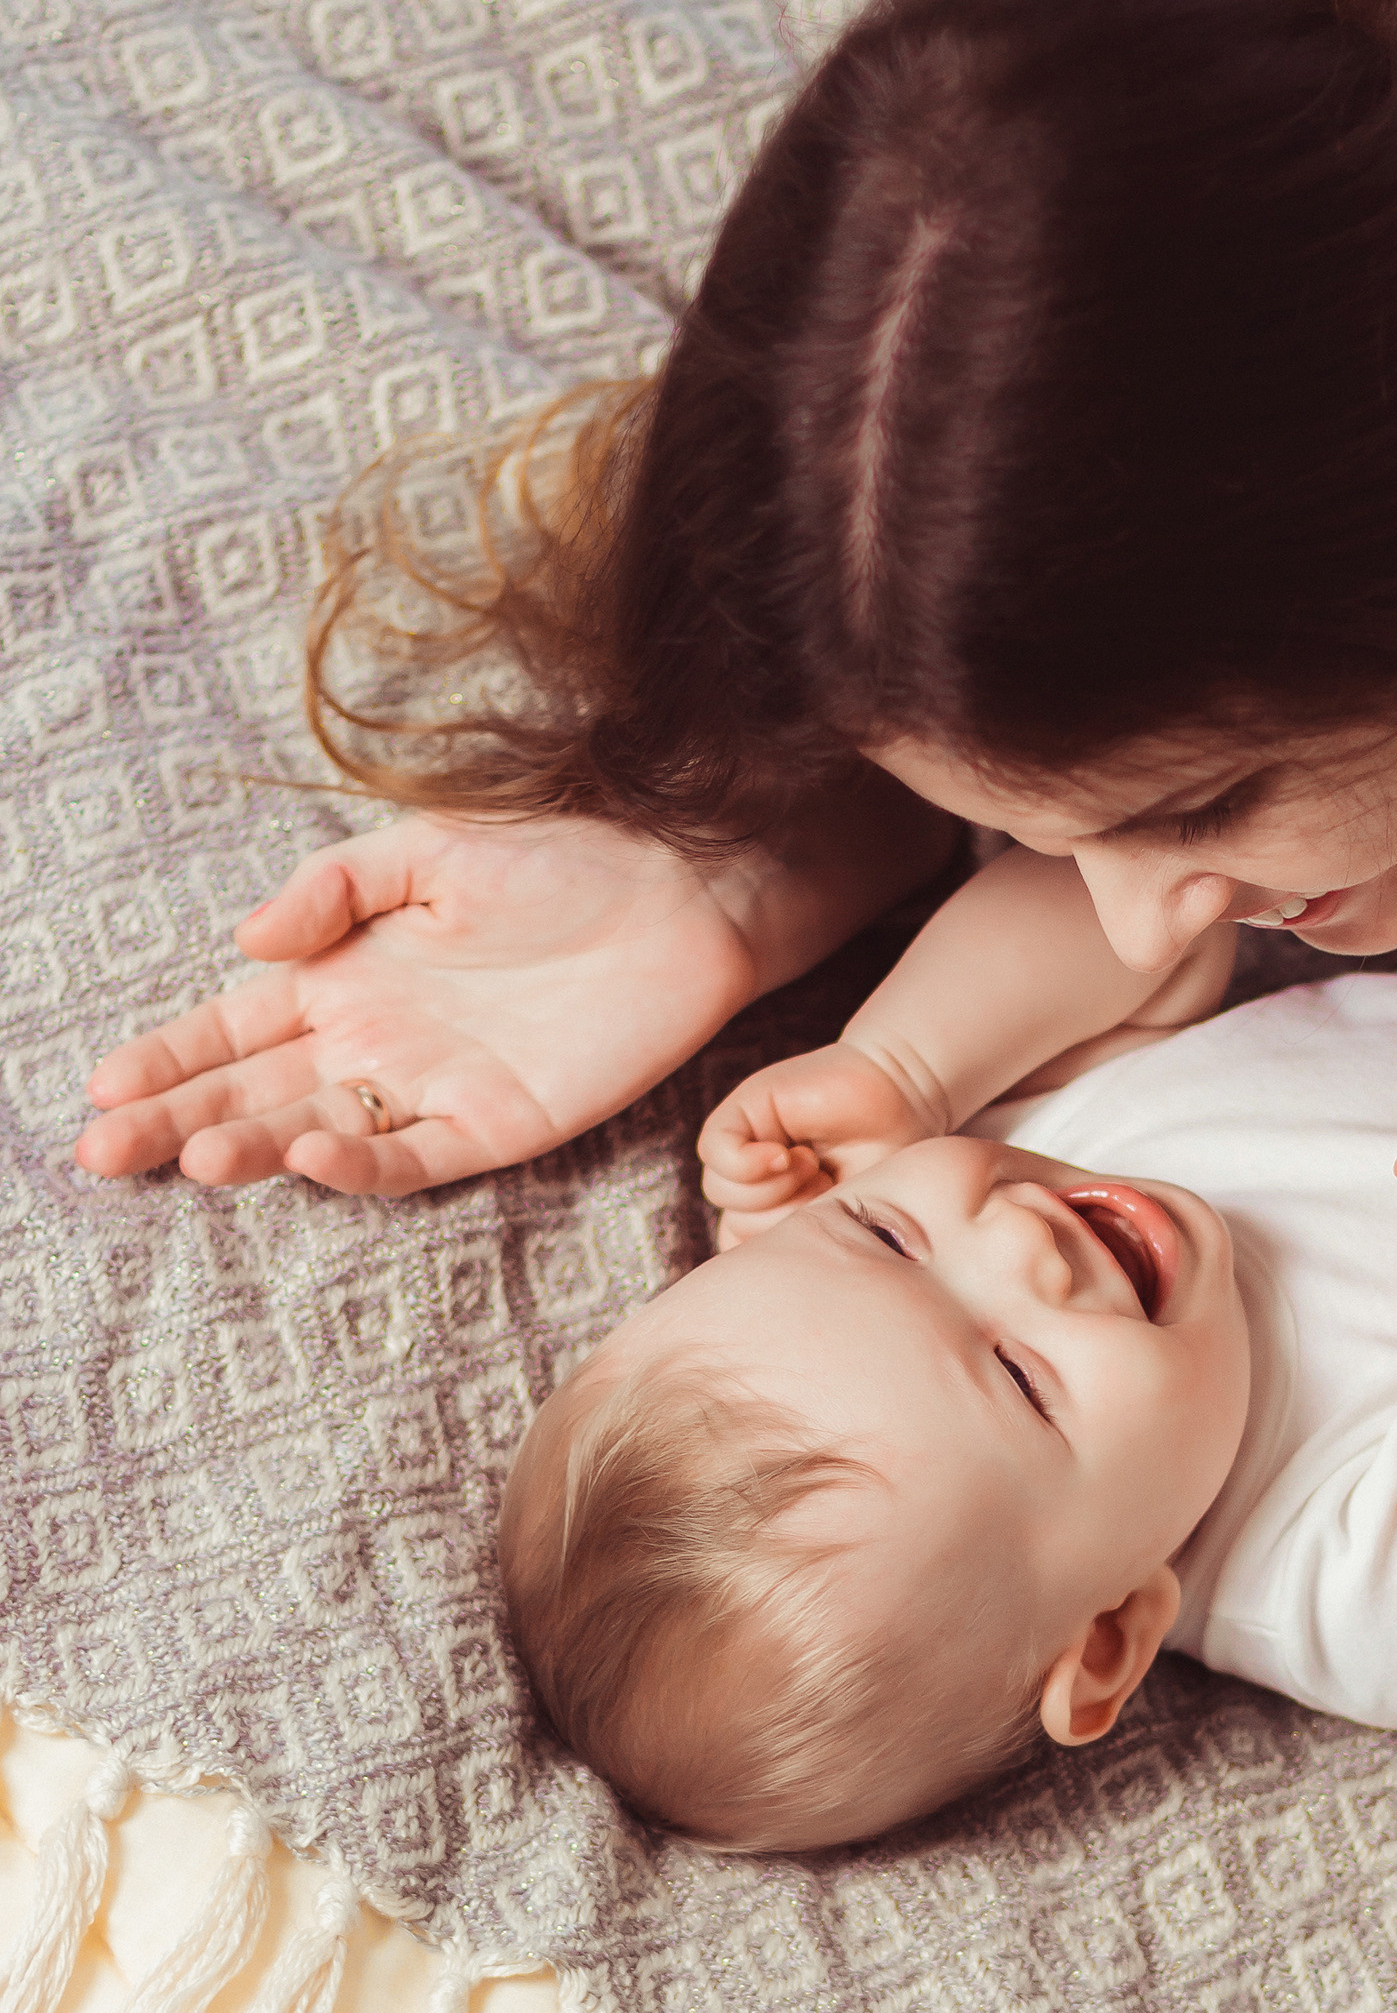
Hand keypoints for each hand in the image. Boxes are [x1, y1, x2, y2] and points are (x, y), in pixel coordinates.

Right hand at [77, 814, 760, 1195]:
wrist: (684, 887)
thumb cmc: (562, 855)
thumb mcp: (430, 849)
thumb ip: (332, 888)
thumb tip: (245, 941)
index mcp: (349, 974)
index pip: (234, 1024)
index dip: (168, 1056)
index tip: (101, 1086)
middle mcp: (380, 1040)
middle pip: (256, 1091)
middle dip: (174, 1119)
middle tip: (97, 1153)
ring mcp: (437, 1086)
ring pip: (322, 1131)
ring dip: (254, 1146)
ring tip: (188, 1156)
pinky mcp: (502, 1122)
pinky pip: (419, 1156)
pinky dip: (363, 1163)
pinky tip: (310, 1154)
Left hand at [699, 1042, 940, 1246]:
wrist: (904, 1091)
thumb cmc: (887, 1157)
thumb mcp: (853, 1219)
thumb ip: (808, 1243)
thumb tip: (771, 1275)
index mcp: (775, 1212)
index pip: (742, 1257)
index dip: (775, 1258)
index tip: (824, 1234)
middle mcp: (754, 1182)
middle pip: (734, 1226)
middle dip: (785, 1219)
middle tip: (828, 1188)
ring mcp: (745, 1145)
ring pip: (721, 1192)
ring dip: (775, 1189)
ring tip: (814, 1166)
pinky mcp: (741, 1112)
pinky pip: (716, 1152)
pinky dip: (750, 1162)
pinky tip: (788, 1152)